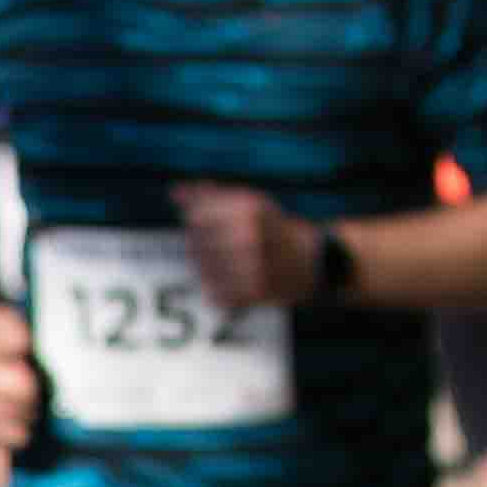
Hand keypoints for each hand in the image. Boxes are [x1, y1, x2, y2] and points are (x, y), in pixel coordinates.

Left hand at [174, 180, 318, 311]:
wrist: (312, 261)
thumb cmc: (274, 229)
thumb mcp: (249, 203)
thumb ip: (210, 196)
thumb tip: (175, 191)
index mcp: (248, 210)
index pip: (196, 217)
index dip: (195, 222)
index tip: (205, 225)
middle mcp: (249, 237)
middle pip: (196, 245)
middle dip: (200, 246)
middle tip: (219, 247)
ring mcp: (251, 266)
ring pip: (202, 271)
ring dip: (206, 269)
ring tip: (225, 264)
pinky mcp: (254, 293)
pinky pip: (215, 295)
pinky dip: (217, 290)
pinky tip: (230, 281)